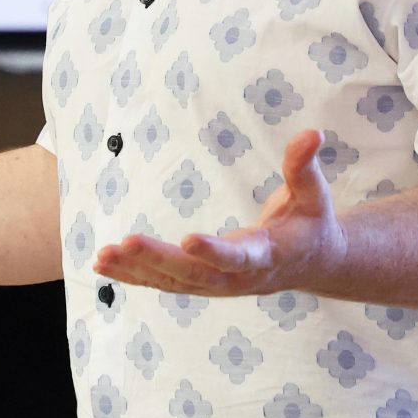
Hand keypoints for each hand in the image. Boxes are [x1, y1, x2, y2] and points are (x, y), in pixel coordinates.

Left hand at [93, 130, 345, 296]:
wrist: (312, 264)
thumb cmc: (311, 222)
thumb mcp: (315, 194)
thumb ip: (304, 166)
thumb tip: (312, 132)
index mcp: (267, 254)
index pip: (239, 257)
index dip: (215, 251)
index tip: (188, 239)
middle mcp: (239, 277)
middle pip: (194, 274)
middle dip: (158, 259)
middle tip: (124, 243)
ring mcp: (219, 285)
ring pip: (174, 283)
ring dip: (137, 270)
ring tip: (103, 255)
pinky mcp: (203, 284)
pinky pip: (165, 284)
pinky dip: (134, 277)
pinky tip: (103, 265)